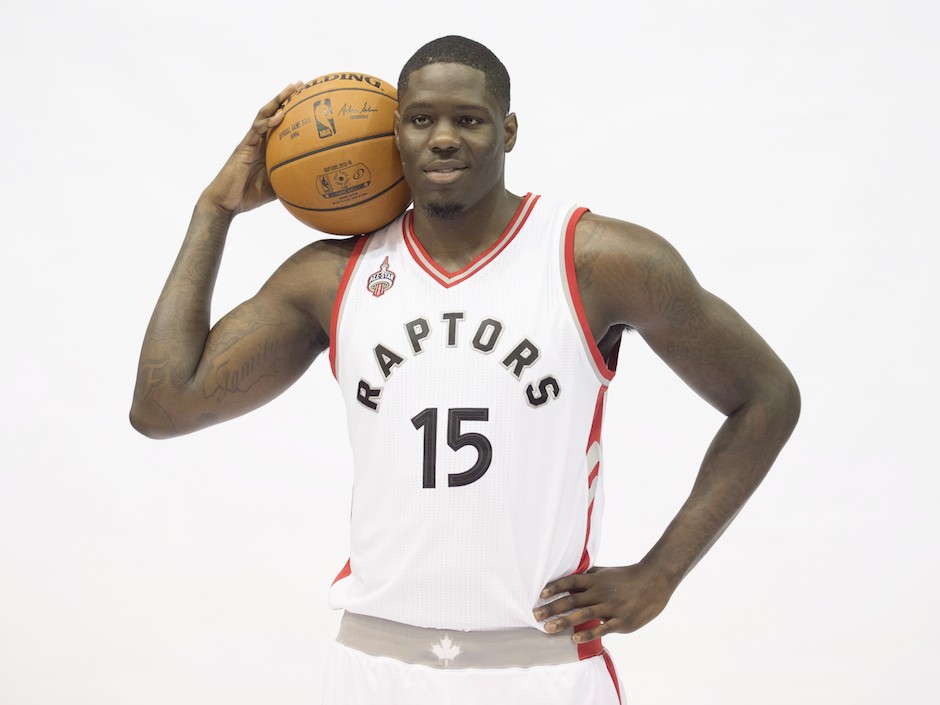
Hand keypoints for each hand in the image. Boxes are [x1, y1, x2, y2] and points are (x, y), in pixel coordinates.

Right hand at [201, 82, 303, 215]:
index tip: (307, 99)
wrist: (225, 202)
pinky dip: (268, 122)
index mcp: (266, 147)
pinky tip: (280, 115)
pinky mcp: (243, 147)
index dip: (291, 110)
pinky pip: (256, 131)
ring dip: (277, 101)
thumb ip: (290, 180)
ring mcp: (250, 142)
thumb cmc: (248, 196)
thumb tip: (312, 181)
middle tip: (301, 84)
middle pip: (273, 113)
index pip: (280, 123)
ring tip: (291, 89)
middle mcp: (258, 140)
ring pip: (264, 116)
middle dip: (286, 97)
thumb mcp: (276, 188)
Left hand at [533, 563, 675, 642]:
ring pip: (583, 614)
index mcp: (596, 579)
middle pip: (572, 599)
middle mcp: (601, 592)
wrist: (655, 581)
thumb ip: (588, 576)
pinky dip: (588, 633)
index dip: (555, 587)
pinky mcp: (622, 621)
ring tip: (548, 628)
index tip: (540, 594)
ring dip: (564, 622)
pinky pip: (602, 629)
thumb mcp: (606, 572)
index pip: (571, 581)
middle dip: (552, 607)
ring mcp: (612, 607)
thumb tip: (568, 577)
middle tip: (535, 615)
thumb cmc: (627, 577)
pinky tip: (575, 639)